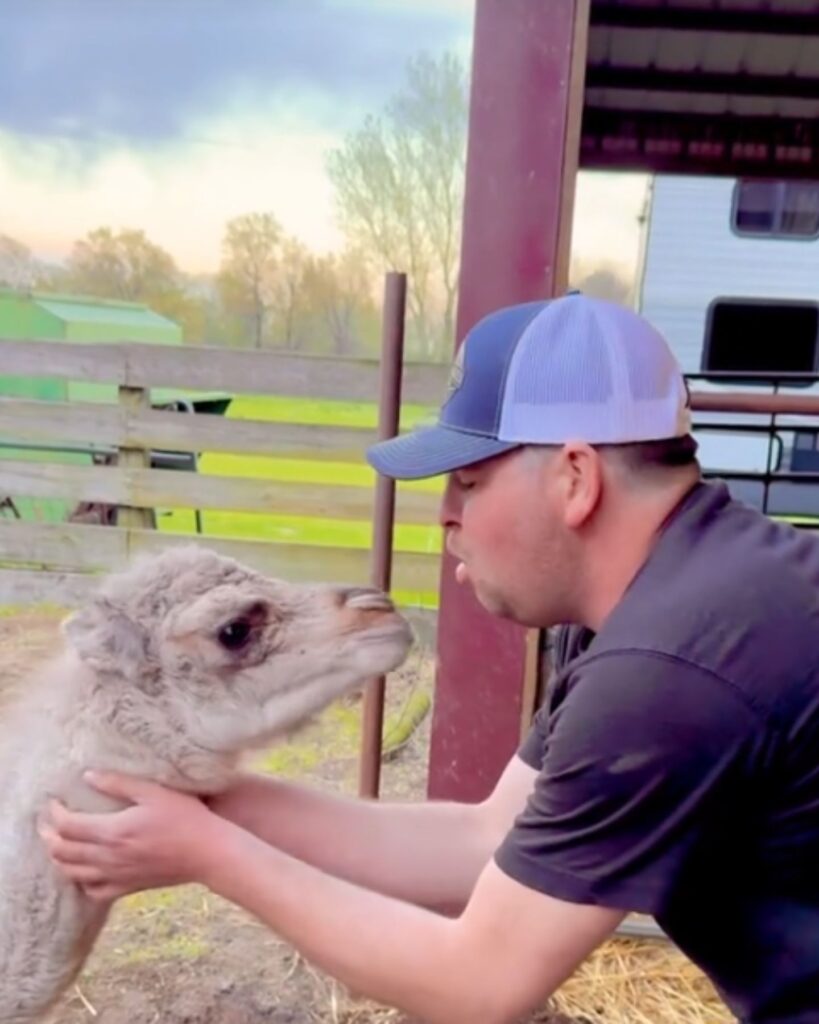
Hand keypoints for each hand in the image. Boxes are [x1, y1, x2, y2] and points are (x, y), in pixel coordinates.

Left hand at [39, 770, 223, 902]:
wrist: (207, 852)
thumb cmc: (185, 816)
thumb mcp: (154, 791)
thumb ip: (118, 783)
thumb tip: (88, 775)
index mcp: (113, 831)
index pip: (68, 826)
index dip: (55, 813)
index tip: (53, 801)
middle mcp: (109, 857)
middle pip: (63, 852)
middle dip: (49, 836)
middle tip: (46, 823)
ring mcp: (117, 875)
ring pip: (72, 873)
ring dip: (59, 859)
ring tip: (57, 844)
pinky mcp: (127, 887)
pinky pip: (93, 891)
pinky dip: (80, 881)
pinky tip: (82, 871)